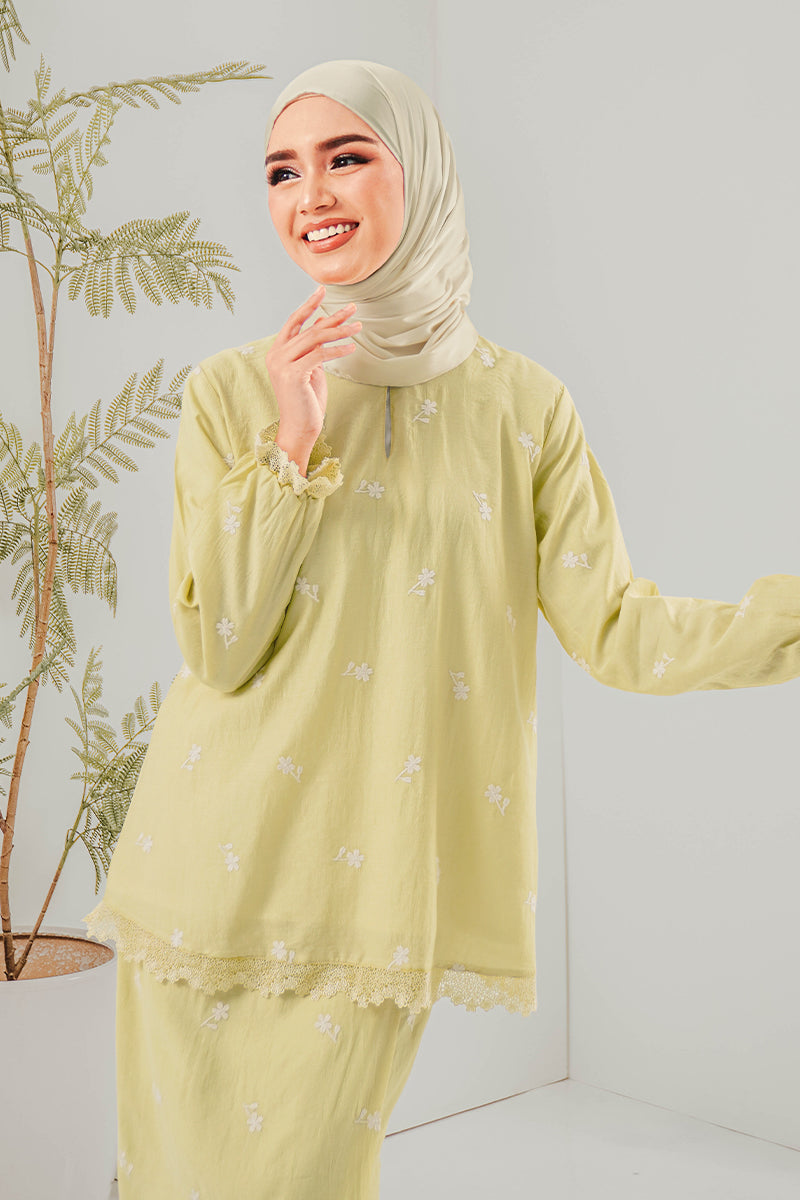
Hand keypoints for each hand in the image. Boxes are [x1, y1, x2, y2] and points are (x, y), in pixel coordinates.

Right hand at [264, 285, 361, 443]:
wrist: (299, 428)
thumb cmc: (306, 401)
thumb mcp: (310, 369)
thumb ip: (313, 348)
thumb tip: (322, 322)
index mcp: (276, 352)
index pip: (293, 321)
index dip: (308, 305)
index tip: (322, 290)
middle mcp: (276, 355)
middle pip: (308, 328)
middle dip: (333, 317)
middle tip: (352, 307)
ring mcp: (282, 365)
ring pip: (315, 339)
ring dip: (340, 332)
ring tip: (358, 327)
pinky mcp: (293, 374)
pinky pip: (319, 355)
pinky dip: (337, 351)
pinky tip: (351, 347)